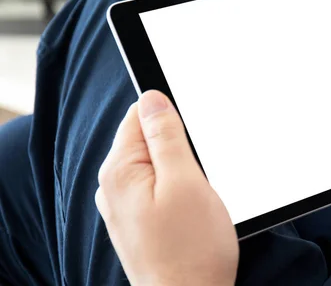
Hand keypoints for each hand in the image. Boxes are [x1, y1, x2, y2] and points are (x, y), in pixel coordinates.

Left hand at [96, 91, 238, 285]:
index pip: (140, 115)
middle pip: (148, 140)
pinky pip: (157, 187)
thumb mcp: (185, 182)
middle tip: (199, 177)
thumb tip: (152, 98)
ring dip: (180, 172)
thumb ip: (165, 137)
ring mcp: (124, 205)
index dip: (172, 119)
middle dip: (179, 149)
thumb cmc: (191, 249)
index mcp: (120, 169)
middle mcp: (114, 185)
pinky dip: (176, 190)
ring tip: (196, 198)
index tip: (193, 139)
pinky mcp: (138, 220)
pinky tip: (190, 211)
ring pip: (156, 165)